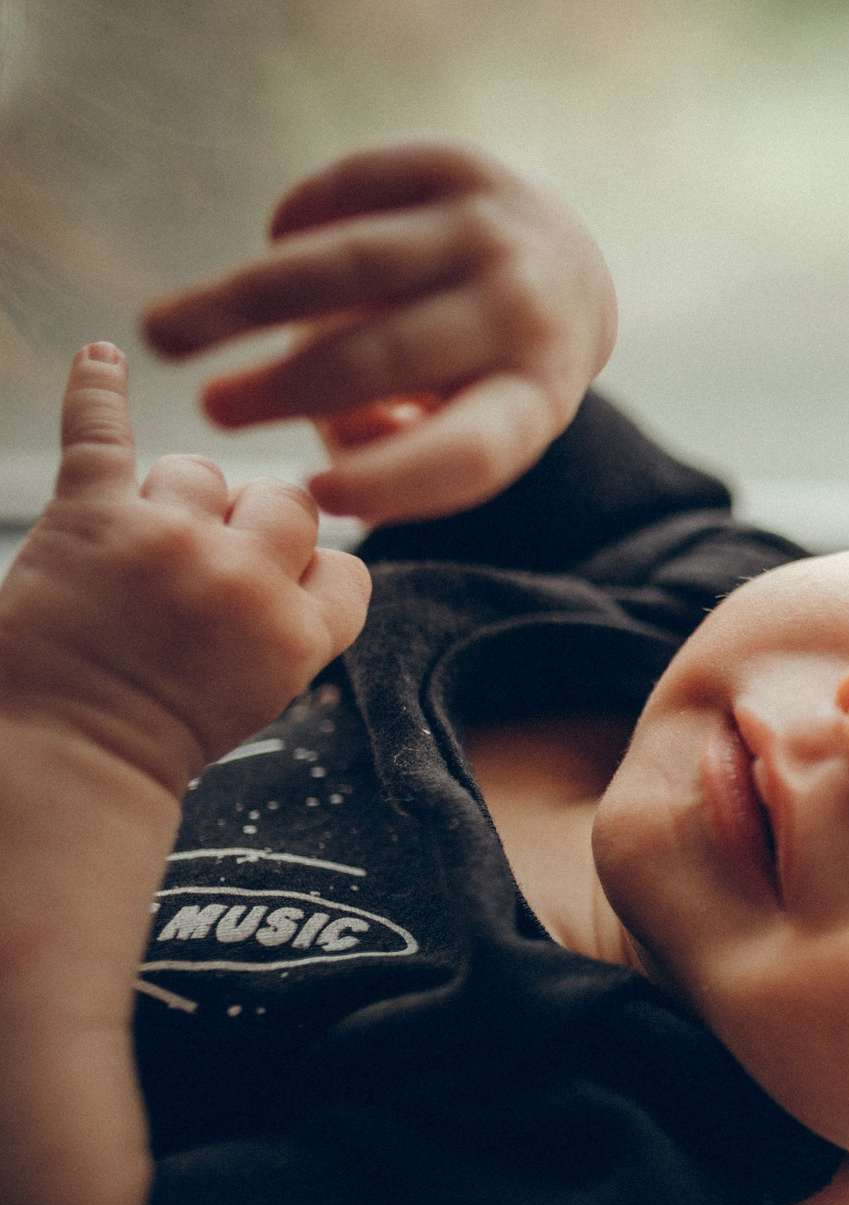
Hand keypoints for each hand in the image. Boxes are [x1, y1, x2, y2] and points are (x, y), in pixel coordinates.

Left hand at [0, 345, 369, 795]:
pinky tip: (101, 358)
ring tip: (137, 546)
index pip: (343, 565)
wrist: (61, 759)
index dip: (310, 571)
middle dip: (250, 526)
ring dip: (175, 498)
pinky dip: (95, 390)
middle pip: (283, 501)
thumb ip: (292, 626)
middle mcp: (244, 577)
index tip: (276, 589)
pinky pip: (100, 432)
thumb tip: (303, 557)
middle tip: (201, 569)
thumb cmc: (150, 739)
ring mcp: (169, 540)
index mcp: (298, 633)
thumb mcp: (262, 694)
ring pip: (200, 472)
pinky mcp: (92, 517)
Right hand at [141, 141, 616, 525]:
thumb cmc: (487, 372)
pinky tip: (271, 253)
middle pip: (388, 356)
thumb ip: (403, 449)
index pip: (472, 450)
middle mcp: (524, 311)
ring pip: (348, 266)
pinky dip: (292, 225)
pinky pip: (347, 191)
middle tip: (213, 412)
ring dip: (242, 302)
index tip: (317, 493)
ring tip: (163, 333)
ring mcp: (491, 230)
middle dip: (286, 389)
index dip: (395, 477)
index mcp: (536, 395)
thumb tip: (338, 456)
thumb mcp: (470, 424)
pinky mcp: (455, 163)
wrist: (568, 264)